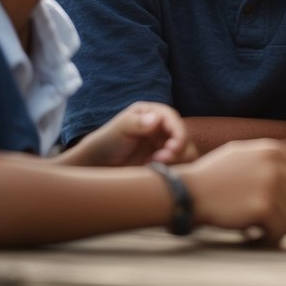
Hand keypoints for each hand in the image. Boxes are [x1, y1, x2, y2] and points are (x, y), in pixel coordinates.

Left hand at [72, 102, 198, 166]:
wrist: (98, 166)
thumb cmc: (105, 143)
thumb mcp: (117, 130)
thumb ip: (135, 123)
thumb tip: (156, 119)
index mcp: (152, 113)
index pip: (173, 120)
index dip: (178, 133)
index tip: (173, 148)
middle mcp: (162, 128)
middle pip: (184, 136)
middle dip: (178, 150)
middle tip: (161, 161)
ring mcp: (164, 145)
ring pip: (186, 152)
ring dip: (177, 161)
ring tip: (156, 166)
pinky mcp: (165, 162)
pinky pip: (181, 165)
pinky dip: (174, 170)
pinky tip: (156, 172)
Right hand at [181, 139, 285, 243]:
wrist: (189, 192)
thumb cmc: (211, 176)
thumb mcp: (239, 154)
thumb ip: (263, 159)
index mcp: (272, 150)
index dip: (284, 198)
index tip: (271, 207)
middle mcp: (275, 165)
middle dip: (283, 213)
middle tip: (266, 223)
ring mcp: (270, 185)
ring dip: (278, 228)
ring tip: (262, 232)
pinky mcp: (263, 207)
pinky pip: (280, 230)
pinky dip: (271, 238)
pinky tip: (255, 236)